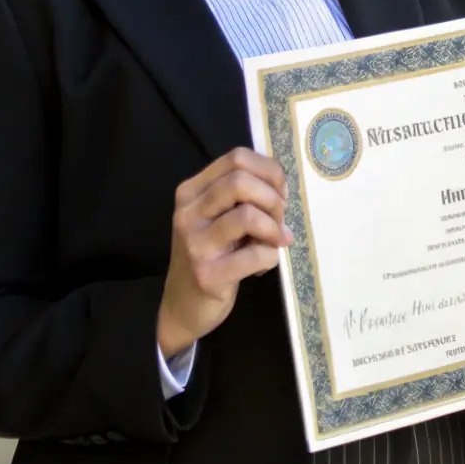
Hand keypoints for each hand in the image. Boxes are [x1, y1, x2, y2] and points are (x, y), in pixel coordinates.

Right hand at [157, 147, 291, 357]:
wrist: (182, 305)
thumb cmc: (209, 254)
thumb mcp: (216, 217)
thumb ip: (241, 196)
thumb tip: (281, 187)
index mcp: (191, 191)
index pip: (236, 158)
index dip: (269, 170)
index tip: (280, 192)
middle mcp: (188, 212)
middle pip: (241, 181)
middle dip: (272, 198)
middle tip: (279, 218)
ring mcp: (196, 244)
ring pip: (249, 215)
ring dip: (273, 227)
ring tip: (275, 240)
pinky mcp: (208, 274)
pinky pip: (256, 254)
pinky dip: (271, 256)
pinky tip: (264, 264)